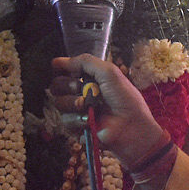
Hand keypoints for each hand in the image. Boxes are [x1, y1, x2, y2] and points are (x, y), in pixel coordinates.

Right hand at [49, 54, 166, 164]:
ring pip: (59, 104)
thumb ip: (85, 62)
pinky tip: (89, 121)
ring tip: (86, 106)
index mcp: (90, 79)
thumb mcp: (109, 72)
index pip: (66, 70)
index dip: (61, 68)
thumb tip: (59, 61)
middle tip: (78, 88)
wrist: (131, 128)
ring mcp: (79, 112)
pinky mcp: (78, 128)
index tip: (58, 68)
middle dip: (65, 85)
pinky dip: (77, 120)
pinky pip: (65, 122)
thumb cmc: (125, 99)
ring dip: (72, 104)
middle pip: (57, 86)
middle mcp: (82, 93)